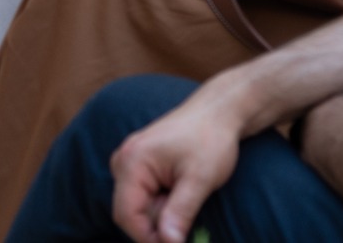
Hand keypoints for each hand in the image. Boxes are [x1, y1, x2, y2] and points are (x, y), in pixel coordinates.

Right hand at [110, 82, 245, 242]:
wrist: (219, 112)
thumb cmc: (211, 139)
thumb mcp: (199, 179)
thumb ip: (180, 213)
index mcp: (132, 162)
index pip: (127, 216)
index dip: (149, 239)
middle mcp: (123, 161)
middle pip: (131, 214)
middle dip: (159, 224)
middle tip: (189, 216)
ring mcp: (129, 163)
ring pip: (140, 208)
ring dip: (163, 213)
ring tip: (188, 194)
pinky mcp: (139, 167)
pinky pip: (144, 197)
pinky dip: (164, 203)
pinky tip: (181, 190)